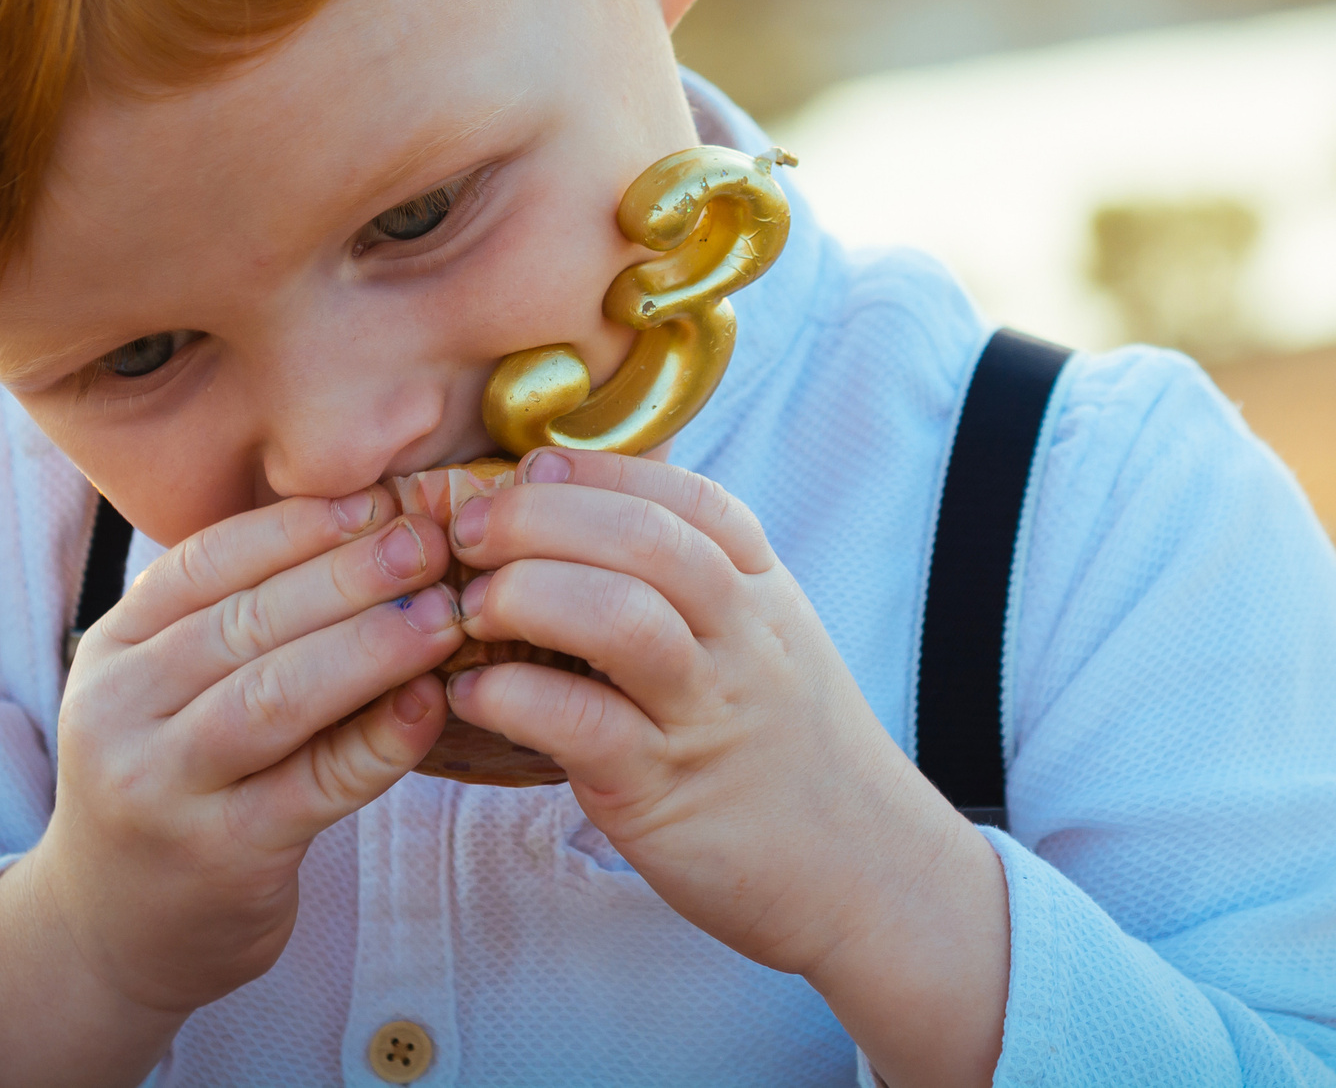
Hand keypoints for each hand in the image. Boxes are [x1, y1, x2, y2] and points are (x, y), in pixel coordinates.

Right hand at [0, 484, 463, 1087]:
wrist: (113, 927)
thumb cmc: (177, 779)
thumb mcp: (174, 688)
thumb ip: (248, 620)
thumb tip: (379, 528)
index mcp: (115, 646)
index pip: (208, 561)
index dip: (302, 526)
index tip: (384, 499)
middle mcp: (120, 710)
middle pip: (247, 622)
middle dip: (350, 573)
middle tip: (432, 542)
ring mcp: (162, 786)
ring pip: (275, 696)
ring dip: (370, 646)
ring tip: (445, 613)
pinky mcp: (219, 854)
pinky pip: (312, 786)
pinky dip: (378, 741)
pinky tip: (430, 705)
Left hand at [443, 451, 1009, 1087]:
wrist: (865, 871)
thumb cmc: (790, 748)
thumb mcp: (768, 639)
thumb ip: (700, 575)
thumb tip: (597, 500)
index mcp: (763, 590)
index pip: (686, 496)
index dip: (596, 469)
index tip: (530, 465)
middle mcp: (741, 639)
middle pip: (646, 539)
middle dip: (541, 516)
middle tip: (469, 531)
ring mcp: (706, 714)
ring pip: (620, 620)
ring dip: (527, 595)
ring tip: (469, 606)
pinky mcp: (664, 792)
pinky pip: (584, 726)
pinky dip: (514, 697)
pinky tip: (473, 692)